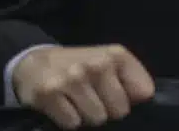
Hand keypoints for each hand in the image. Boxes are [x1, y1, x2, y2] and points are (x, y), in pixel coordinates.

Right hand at [13, 45, 155, 130]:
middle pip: (120, 110)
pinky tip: (62, 105)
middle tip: (93, 99)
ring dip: (87, 116)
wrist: (34, 62)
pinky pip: (72, 123)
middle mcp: (97, 64)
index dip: (131, 99)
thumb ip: (129, 78)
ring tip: (77, 102)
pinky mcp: (49, 94)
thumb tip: (143, 99)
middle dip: (108, 110)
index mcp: (117, 55)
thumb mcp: (109, 61)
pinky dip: (68, 120)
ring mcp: (73, 79)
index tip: (117, 95)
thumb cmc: (79, 65)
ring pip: (97, 119)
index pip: (144, 92)